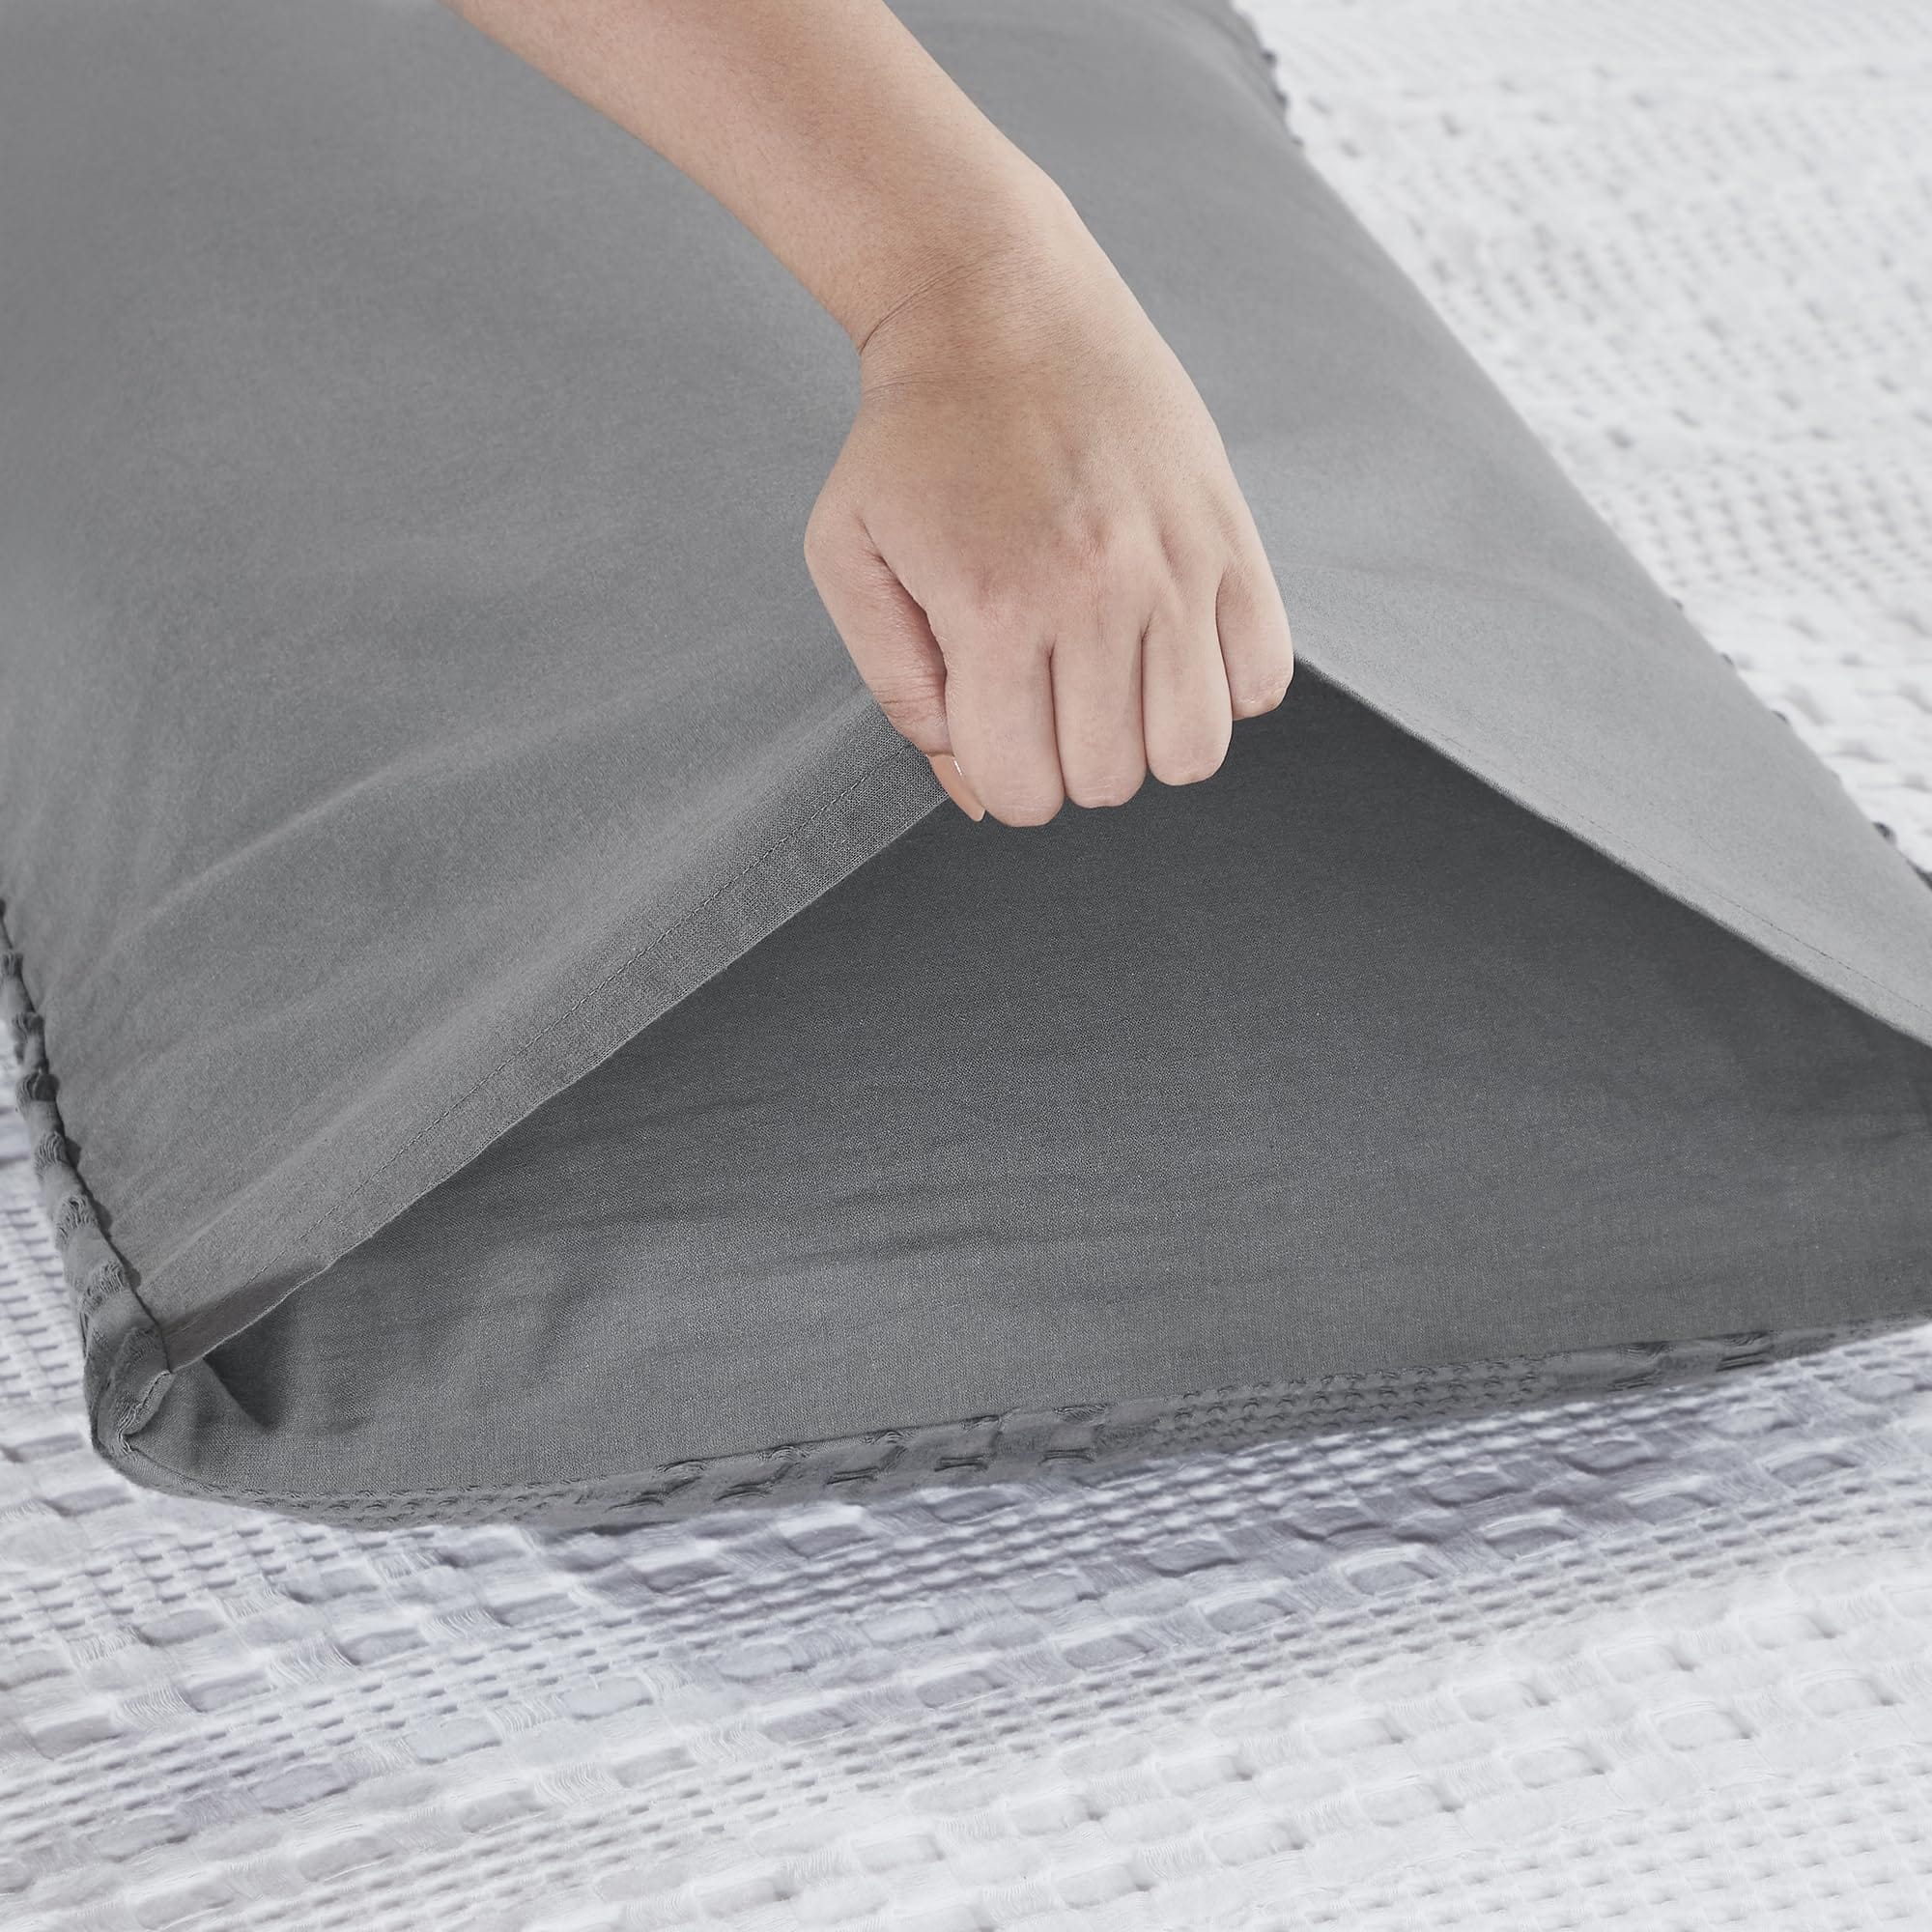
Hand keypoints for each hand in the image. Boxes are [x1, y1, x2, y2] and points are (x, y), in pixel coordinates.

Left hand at [804, 194, 1294, 826]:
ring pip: (1195, 752)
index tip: (993, 720)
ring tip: (1111, 678)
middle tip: (1045, 689)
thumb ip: (899, 691)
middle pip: (1110, 782)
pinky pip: (1264, 680)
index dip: (1001, 776)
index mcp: (994, 610)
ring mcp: (1177, 568)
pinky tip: (1169, 641)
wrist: (996, 305)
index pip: (1022, 792)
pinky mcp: (1231, 538)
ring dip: (1147, 738)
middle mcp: (1096, 596)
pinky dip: (1222, 685)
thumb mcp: (850, 560)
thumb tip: (974, 789)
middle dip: (1069, 759)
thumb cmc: (912, 440)